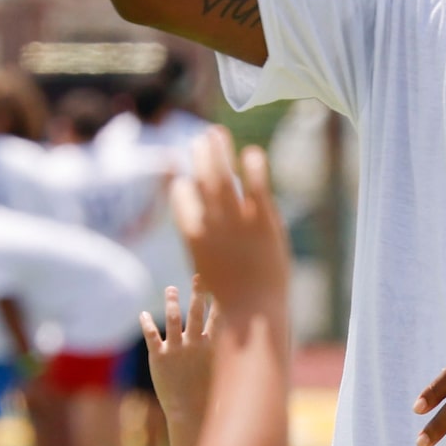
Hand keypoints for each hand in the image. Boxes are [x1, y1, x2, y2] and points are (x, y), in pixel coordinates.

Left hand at [141, 283, 216, 432]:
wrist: (190, 413)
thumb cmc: (209, 395)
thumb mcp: (221, 373)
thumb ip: (227, 356)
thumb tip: (239, 346)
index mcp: (212, 346)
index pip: (218, 317)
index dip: (219, 298)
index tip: (221, 281)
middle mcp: (195, 344)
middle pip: (197, 311)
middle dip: (199, 292)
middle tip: (199, 276)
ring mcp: (176, 349)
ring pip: (174, 318)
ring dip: (172, 301)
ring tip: (171, 289)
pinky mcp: (158, 356)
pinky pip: (151, 334)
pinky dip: (147, 322)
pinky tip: (143, 314)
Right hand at [168, 133, 288, 318]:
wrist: (253, 313)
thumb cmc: (231, 297)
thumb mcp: (207, 269)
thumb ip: (204, 244)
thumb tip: (201, 229)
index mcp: (192, 235)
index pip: (181, 197)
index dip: (183, 186)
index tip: (186, 178)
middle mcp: (212, 223)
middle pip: (201, 179)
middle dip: (199, 157)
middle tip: (199, 139)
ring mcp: (238, 220)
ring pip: (223, 176)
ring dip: (219, 151)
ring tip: (216, 133)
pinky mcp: (264, 221)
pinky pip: (256, 186)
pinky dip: (253, 166)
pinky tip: (252, 152)